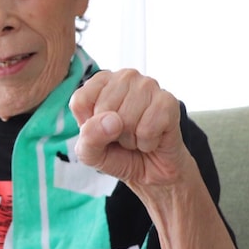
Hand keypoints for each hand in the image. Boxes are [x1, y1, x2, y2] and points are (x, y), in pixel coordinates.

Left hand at [69, 69, 189, 187]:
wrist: (151, 170)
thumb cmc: (117, 154)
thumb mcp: (90, 152)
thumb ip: (89, 137)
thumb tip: (110, 120)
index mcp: (100, 82)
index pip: (80, 101)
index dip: (88, 126)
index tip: (100, 130)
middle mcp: (124, 77)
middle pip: (103, 110)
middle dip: (111, 134)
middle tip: (122, 135)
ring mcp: (148, 85)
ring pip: (126, 120)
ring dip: (131, 139)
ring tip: (137, 136)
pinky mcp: (168, 101)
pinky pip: (148, 129)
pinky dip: (147, 143)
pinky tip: (152, 138)